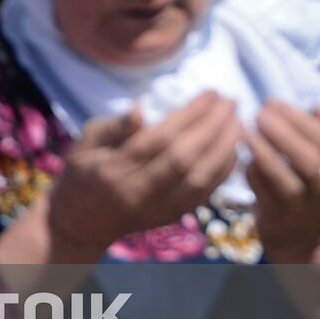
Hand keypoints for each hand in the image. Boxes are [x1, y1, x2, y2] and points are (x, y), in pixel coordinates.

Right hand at [47, 93, 242, 254]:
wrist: (81, 224)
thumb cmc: (80, 175)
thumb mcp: (83, 144)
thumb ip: (112, 127)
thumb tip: (139, 109)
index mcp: (113, 169)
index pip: (159, 139)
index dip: (189, 115)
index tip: (210, 94)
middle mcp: (138, 191)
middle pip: (184, 158)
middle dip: (213, 127)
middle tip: (231, 101)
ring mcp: (157, 208)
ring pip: (199, 178)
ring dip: (224, 148)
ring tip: (239, 121)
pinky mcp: (171, 217)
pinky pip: (204, 193)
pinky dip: (223, 171)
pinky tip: (234, 149)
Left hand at [247, 102, 319, 262]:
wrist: (305, 234)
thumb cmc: (311, 185)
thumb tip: (316, 107)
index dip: (298, 118)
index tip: (272, 102)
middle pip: (311, 160)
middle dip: (284, 133)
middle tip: (259, 114)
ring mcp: (302, 205)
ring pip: (286, 180)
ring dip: (264, 153)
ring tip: (246, 132)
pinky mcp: (278, 216)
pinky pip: (262, 192)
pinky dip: (252, 173)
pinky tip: (240, 157)